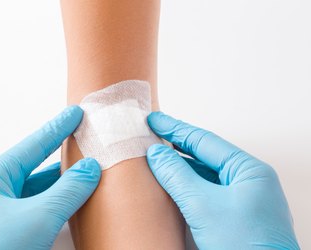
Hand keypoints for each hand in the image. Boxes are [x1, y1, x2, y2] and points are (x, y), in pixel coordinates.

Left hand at [0, 106, 100, 249]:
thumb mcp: (37, 217)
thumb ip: (67, 190)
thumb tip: (91, 167)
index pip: (32, 146)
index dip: (57, 127)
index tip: (75, 113)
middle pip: (36, 167)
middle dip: (62, 156)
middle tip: (85, 142)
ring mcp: (2, 215)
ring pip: (39, 191)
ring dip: (63, 183)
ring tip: (86, 170)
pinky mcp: (11, 233)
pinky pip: (39, 210)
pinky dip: (58, 203)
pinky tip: (73, 200)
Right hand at [146, 112, 299, 249]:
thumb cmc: (245, 247)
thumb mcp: (203, 207)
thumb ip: (177, 175)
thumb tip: (156, 153)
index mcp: (249, 171)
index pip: (205, 142)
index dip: (175, 129)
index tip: (154, 119)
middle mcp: (247, 181)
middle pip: (204, 156)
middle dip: (176, 145)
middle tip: (152, 133)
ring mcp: (240, 199)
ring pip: (203, 175)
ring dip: (179, 167)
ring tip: (156, 156)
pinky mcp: (232, 216)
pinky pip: (205, 192)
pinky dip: (186, 186)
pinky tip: (170, 182)